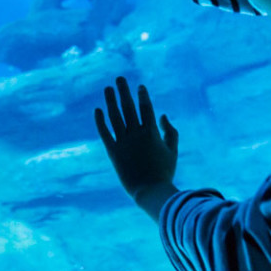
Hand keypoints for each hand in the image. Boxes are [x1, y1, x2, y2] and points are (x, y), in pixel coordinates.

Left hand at [95, 77, 178, 199]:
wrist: (149, 191)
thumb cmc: (164, 172)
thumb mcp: (173, 151)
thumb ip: (170, 131)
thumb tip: (162, 115)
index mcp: (152, 133)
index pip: (146, 109)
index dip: (143, 96)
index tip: (140, 86)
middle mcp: (136, 135)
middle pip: (128, 108)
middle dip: (124, 92)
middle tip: (119, 79)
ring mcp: (123, 143)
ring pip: (115, 117)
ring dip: (110, 101)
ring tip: (107, 88)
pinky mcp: (113, 152)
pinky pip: (105, 133)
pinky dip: (100, 121)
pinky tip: (97, 110)